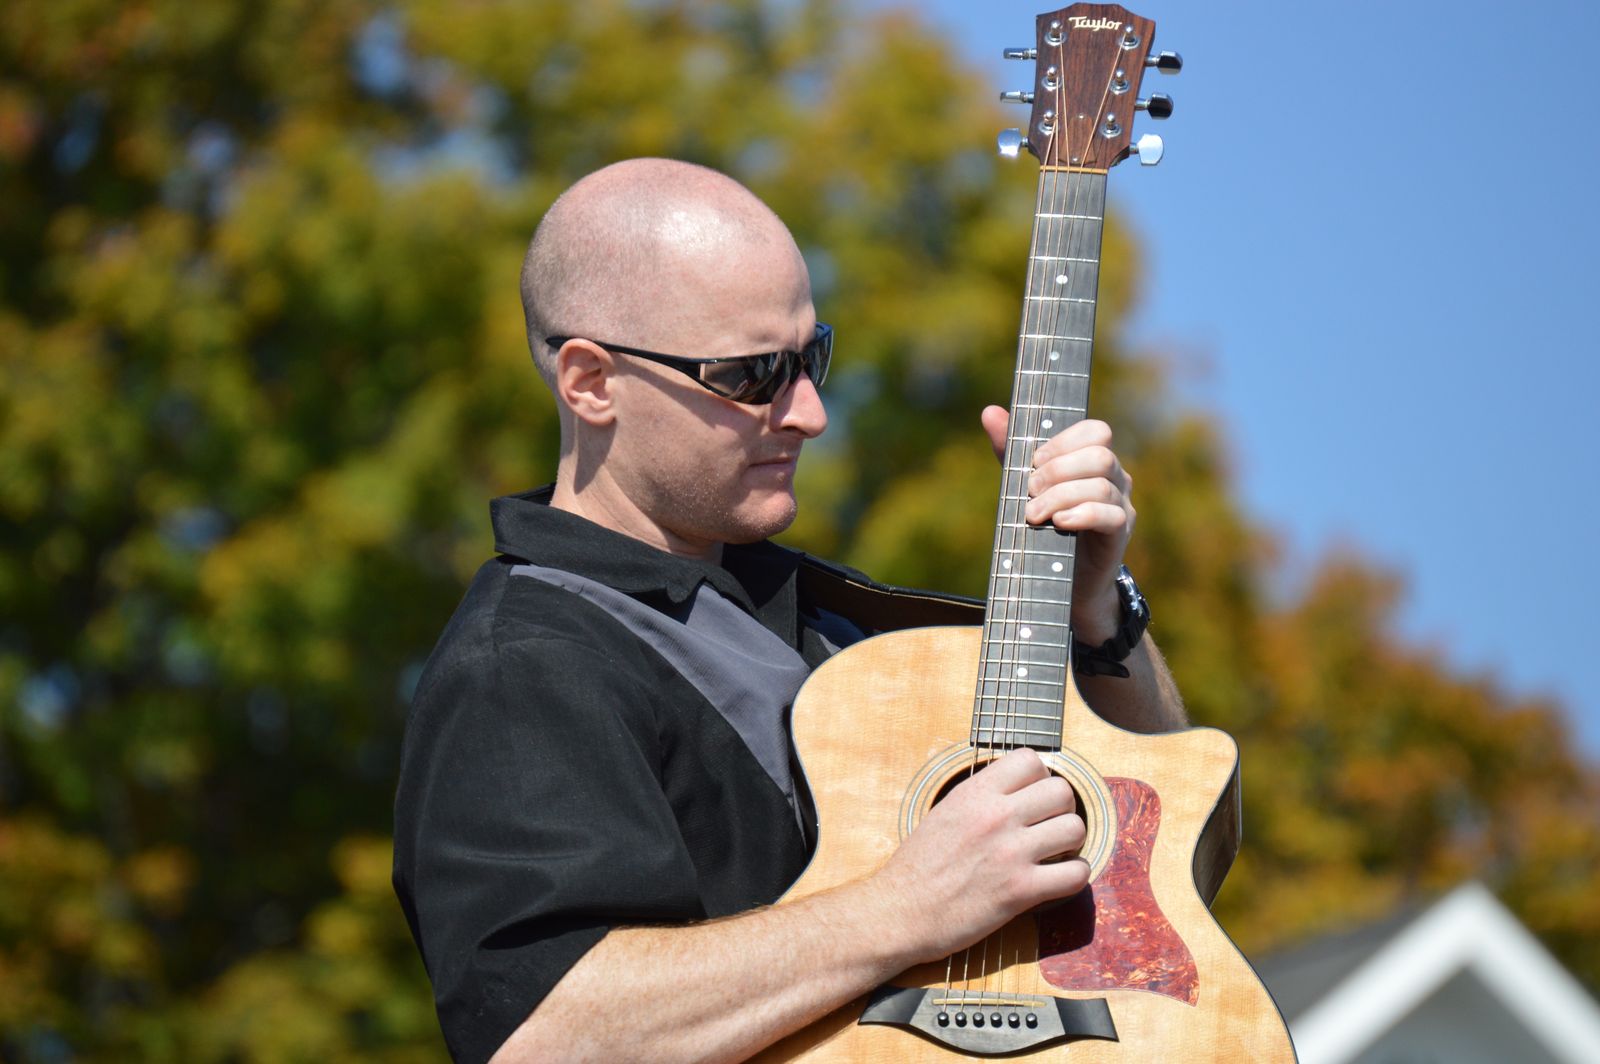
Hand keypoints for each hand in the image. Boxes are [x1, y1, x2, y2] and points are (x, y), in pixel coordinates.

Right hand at [874, 748, 1088, 961]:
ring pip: (1075, 828)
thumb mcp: (944, 813)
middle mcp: (996, 816)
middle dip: (1062, 808)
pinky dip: (1074, 876)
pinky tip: (1058, 878)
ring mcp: (1010, 852)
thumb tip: (1013, 789)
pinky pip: (1075, 874)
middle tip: (1049, 825)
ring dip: (1071, 842)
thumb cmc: (916, 868)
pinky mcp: (1020, 890)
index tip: (1033, 796)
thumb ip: (980, 798)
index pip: (1030, 760)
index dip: (1039, 777)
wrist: (899, 912)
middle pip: (1061, 791)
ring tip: (1055, 852)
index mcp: (974, 793)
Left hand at [981, 407, 1132, 643]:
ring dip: (1060, 497)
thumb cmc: (1045, 526)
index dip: (1064, 441)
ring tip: (1033, 515)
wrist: (1062, 581)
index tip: (1034, 461)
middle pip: (1099, 455)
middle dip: (1057, 470)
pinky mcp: (1120, 532)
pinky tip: (1058, 523)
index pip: (1096, 431)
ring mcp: (1121, 505)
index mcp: (1094, 460)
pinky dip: (1080, 515)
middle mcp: (1114, 478)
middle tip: (1029, 491)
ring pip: (1101, 485)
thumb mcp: (1023, 485)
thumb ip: (1011, 450)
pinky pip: (1109, 514)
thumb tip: (990, 411)